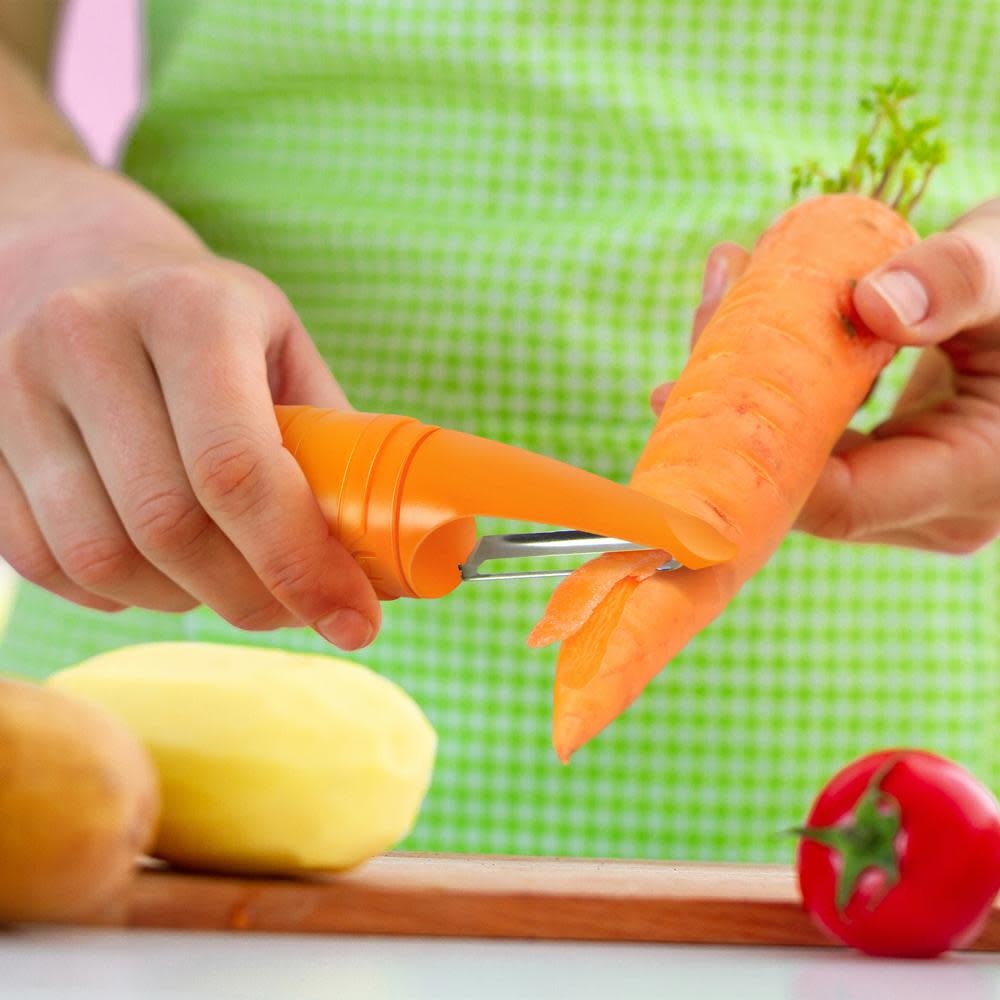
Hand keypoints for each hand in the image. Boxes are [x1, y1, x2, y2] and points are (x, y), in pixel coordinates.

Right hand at [0, 151, 380, 648]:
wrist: (76, 260)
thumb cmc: (205, 318)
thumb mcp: (284, 348)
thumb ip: (332, 444)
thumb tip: (387, 560)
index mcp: (189, 310)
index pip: (238, 469)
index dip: (301, 564)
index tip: (354, 620)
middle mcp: (87, 339)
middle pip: (169, 526)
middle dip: (251, 596)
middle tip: (299, 612)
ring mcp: (13, 389)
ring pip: (101, 558)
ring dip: (184, 600)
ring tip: (230, 582)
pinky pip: (45, 563)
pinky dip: (118, 593)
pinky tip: (162, 569)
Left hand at [650, 198, 999, 555]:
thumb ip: (958, 282)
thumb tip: (872, 304)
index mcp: (973, 478)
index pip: (835, 499)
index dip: (752, 460)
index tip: (681, 401)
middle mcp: (939, 513)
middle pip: (803, 485)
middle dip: (738, 414)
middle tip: (691, 341)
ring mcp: (911, 505)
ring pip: (800, 469)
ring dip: (752, 397)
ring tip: (717, 306)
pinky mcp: (889, 480)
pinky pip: (815, 452)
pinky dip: (781, 398)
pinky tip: (744, 334)